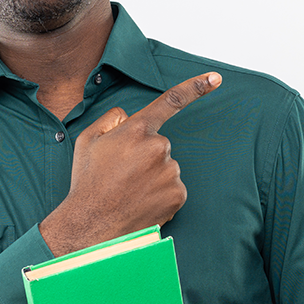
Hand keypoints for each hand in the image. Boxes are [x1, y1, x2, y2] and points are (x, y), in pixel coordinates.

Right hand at [40, 72, 221, 255]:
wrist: (91, 226)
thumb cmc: (87, 182)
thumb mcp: (88, 140)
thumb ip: (111, 119)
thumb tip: (128, 117)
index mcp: (137, 130)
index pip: (170, 101)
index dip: (195, 87)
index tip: (215, 78)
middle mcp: (158, 147)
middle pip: (160, 144)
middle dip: (145, 156)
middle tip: (122, 174)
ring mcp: (171, 172)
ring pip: (167, 167)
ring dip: (153, 176)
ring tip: (128, 191)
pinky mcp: (178, 194)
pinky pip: (173, 187)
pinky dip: (161, 194)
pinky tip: (141, 201)